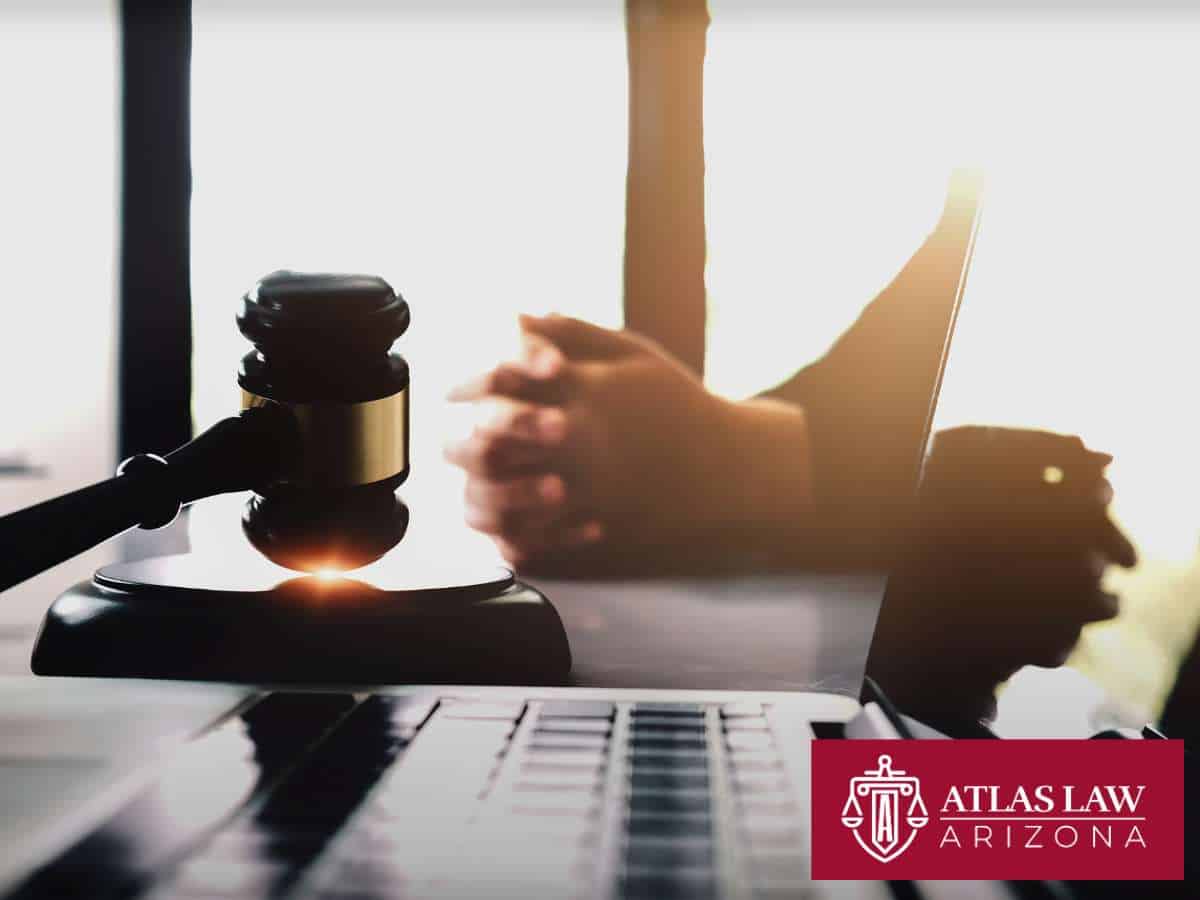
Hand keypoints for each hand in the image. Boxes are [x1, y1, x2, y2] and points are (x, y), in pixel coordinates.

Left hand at [445, 315, 744, 570]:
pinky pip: (527, 542)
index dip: (471, 380)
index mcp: (582, 390)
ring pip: (496, 497)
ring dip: (480, 486)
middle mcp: (577, 439)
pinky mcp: (590, 528)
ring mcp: (582, 489)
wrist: (729, 470)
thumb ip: (573, 332)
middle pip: (485, 441)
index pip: (500, 378)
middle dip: (466, 436)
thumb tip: (517, 316)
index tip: (464, 386)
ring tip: (488, 477)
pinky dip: (508, 534)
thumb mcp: (633, 354)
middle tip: (469, 434)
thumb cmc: (679, 406)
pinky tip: (512, 518)